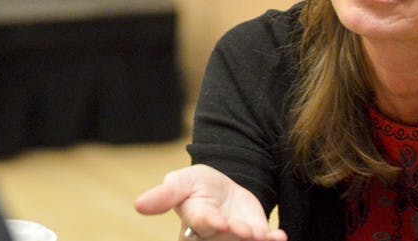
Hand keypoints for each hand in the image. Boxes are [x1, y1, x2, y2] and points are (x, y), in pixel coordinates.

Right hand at [134, 164, 287, 240]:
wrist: (224, 188)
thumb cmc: (196, 186)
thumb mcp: (180, 182)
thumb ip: (164, 195)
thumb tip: (138, 205)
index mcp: (196, 222)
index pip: (202, 225)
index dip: (211, 224)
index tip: (217, 221)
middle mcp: (216, 234)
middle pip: (225, 239)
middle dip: (236, 236)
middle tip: (246, 231)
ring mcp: (237, 237)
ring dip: (255, 240)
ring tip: (262, 235)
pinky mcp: (257, 235)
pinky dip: (274, 240)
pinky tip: (279, 236)